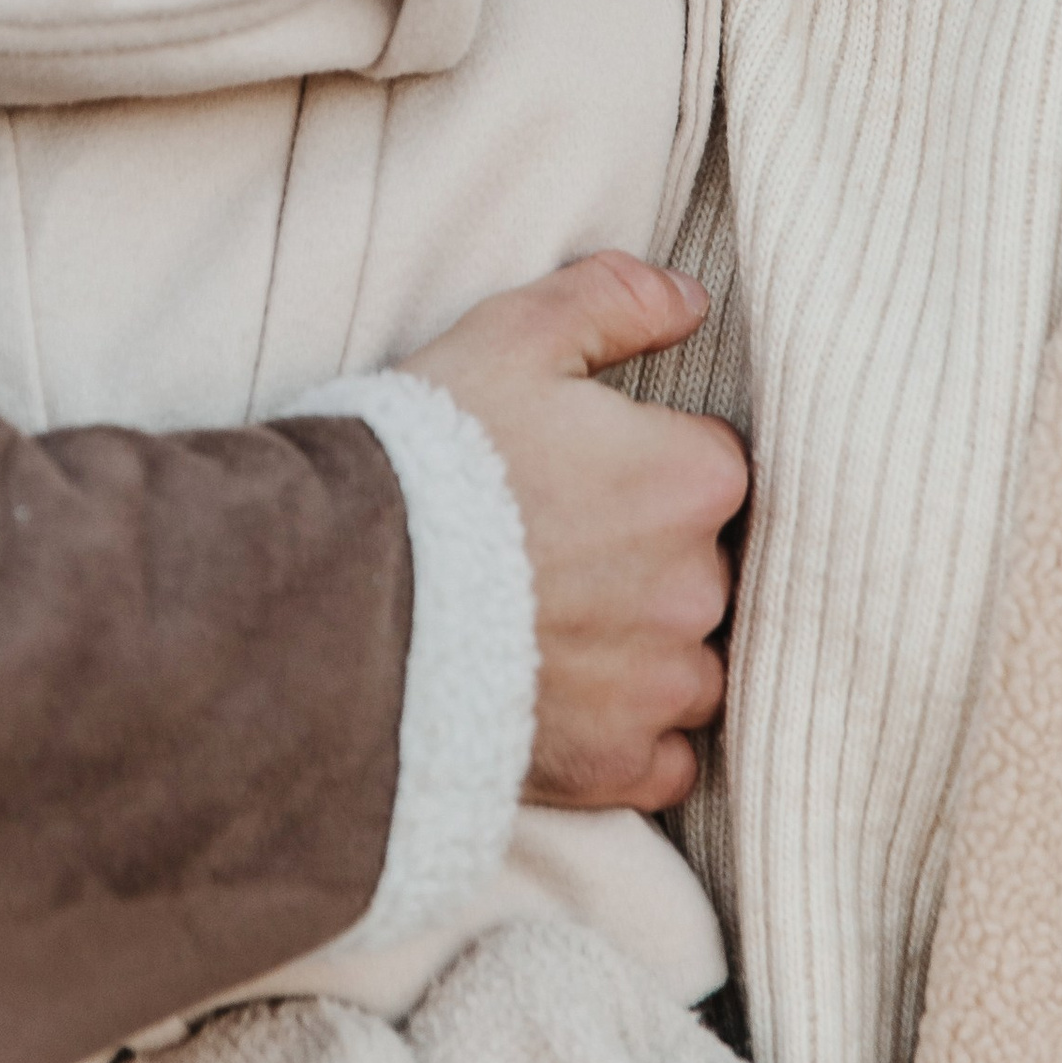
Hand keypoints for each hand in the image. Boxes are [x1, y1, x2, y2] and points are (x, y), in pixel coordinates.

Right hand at [398, 253, 744, 811]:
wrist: (346, 593)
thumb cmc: (430, 454)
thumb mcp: (512, 336)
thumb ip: (614, 299)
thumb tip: (691, 300)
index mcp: (691, 478)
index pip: (714, 468)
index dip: (649, 463)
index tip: (586, 472)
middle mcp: (697, 588)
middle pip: (709, 571)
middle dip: (653, 561)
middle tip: (560, 547)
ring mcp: (658, 685)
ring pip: (693, 668)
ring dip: (648, 652)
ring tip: (557, 626)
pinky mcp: (615, 763)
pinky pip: (667, 759)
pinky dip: (632, 736)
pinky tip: (569, 698)